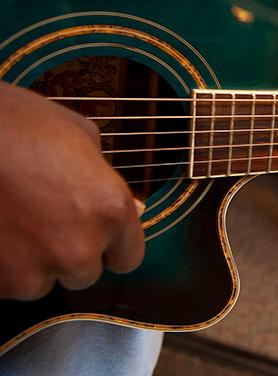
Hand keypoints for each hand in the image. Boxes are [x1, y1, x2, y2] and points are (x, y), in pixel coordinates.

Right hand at [0, 82, 144, 300]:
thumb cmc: (19, 125)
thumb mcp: (81, 136)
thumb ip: (107, 180)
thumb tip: (131, 207)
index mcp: (110, 210)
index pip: (129, 257)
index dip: (112, 245)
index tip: (97, 233)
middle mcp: (79, 249)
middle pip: (85, 273)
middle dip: (70, 252)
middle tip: (46, 220)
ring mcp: (33, 272)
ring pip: (42, 283)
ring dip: (33, 263)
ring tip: (16, 223)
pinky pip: (8, 284)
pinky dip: (3, 266)